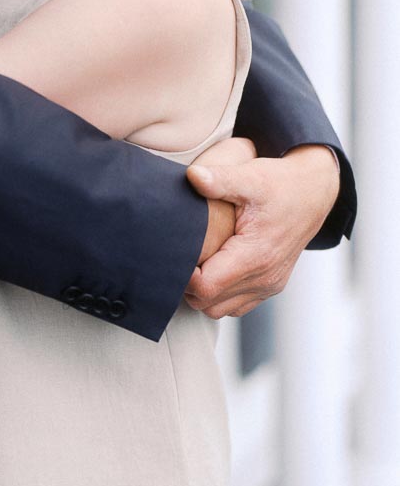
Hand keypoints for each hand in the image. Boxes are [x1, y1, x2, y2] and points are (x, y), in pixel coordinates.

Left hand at [183, 141, 339, 318]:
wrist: (313, 193)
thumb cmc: (279, 184)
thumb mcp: (250, 176)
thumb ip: (219, 179)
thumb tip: (192, 175)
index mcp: (256, 256)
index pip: (206, 287)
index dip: (183, 275)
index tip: (172, 251)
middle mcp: (264, 278)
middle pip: (208, 304)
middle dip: (187, 285)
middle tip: (177, 255)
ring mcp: (269, 285)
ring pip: (220, 310)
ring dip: (202, 292)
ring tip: (193, 261)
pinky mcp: (270, 285)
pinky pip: (236, 305)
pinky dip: (219, 294)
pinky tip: (211, 266)